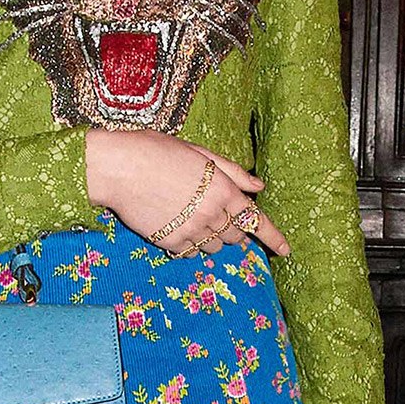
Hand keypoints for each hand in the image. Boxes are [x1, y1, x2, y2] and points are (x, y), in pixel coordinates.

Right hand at [83, 127, 290, 260]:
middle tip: (215, 214)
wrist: (119, 167)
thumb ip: (232, 171)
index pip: (256, 218)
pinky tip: (177, 226)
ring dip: (212, 238)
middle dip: (233, 229)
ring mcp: (191, 230)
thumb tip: (258, 185)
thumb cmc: (157, 151)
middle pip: (236, 235)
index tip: (285, 250)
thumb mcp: (199, 153)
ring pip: (215, 246)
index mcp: (223, 188)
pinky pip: (192, 252)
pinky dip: (191, 244)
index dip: (273, 236)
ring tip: (192, 217)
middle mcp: (212, 212)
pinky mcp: (171, 242)